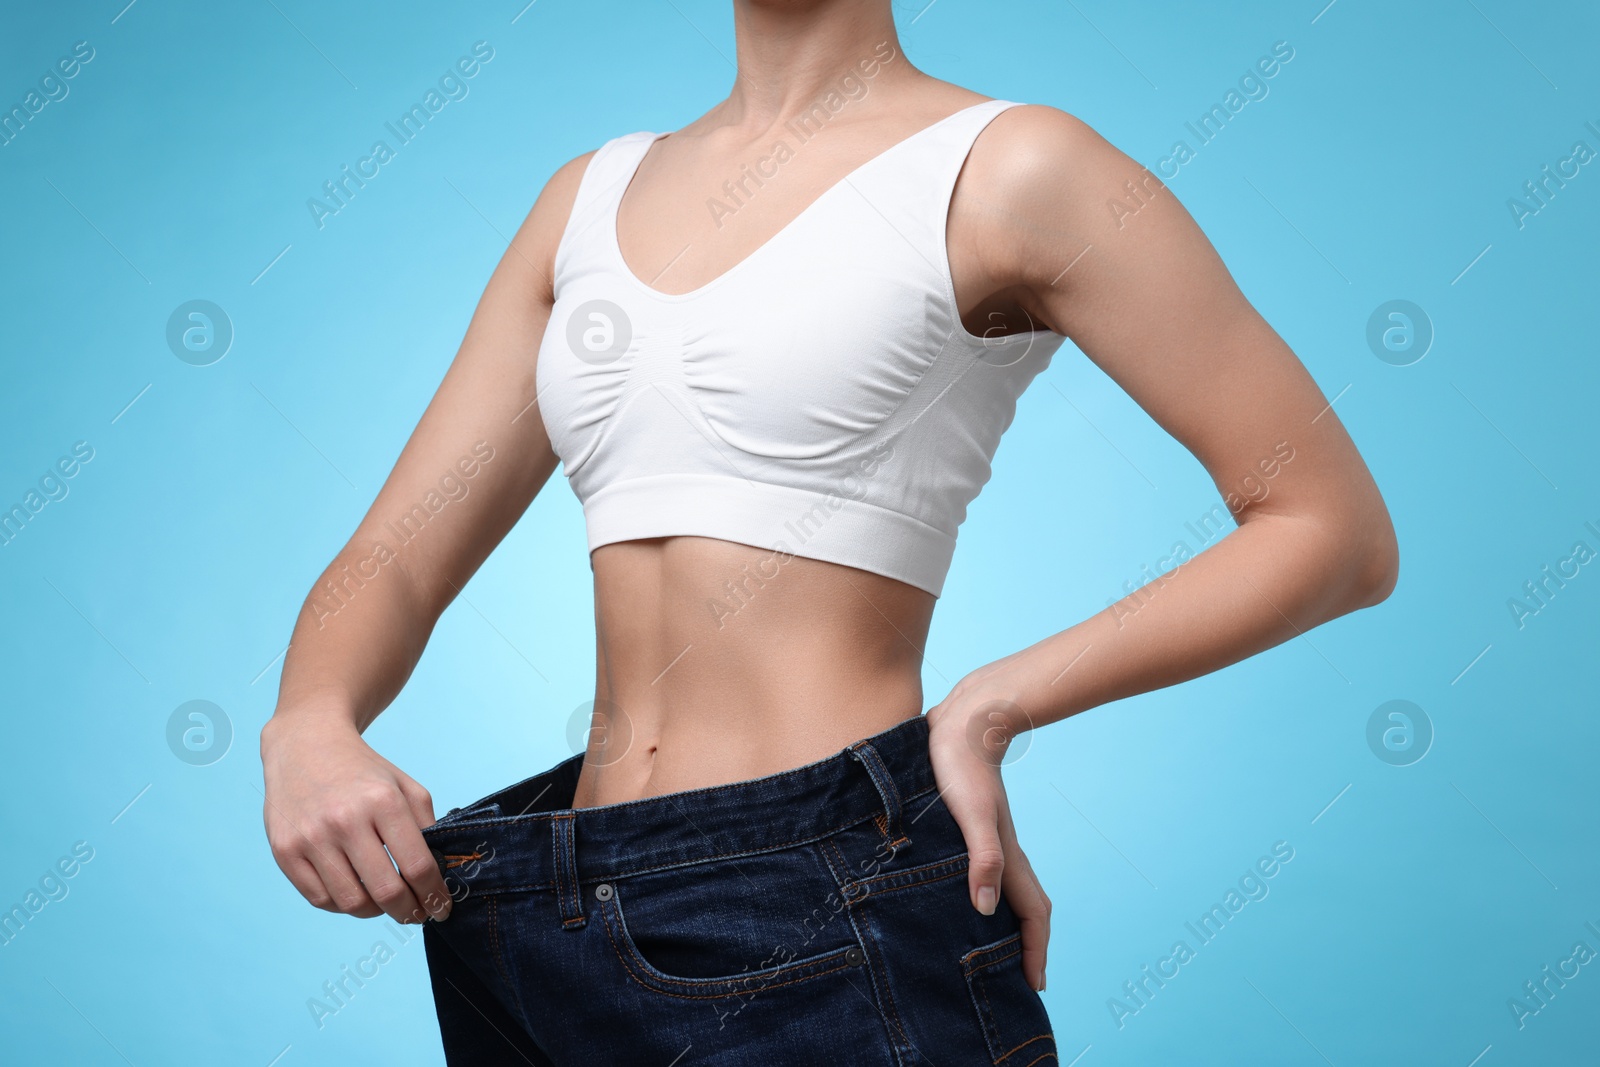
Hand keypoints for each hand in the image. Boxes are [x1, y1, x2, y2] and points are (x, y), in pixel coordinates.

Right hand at [260, 712, 452, 923]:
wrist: (306, 746)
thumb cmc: (362, 772)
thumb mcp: (405, 786)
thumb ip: (426, 827)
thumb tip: (439, 874)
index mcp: (383, 801)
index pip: (417, 866)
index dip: (434, 896)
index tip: (442, 909)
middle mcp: (345, 820)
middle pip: (386, 892)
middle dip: (409, 912)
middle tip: (417, 914)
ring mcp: (312, 838)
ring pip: (351, 903)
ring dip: (376, 912)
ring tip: (385, 904)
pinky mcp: (285, 851)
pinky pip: (320, 899)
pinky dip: (343, 905)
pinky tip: (355, 894)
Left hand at [926, 661, 1051, 991]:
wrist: (962, 718)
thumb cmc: (960, 764)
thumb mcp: (970, 812)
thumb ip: (982, 857)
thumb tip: (986, 910)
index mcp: (1008, 855)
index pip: (1033, 913)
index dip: (1035, 951)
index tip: (1034, 986)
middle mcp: (1003, 851)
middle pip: (1023, 908)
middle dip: (1025, 946)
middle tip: (1016, 981)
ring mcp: (988, 838)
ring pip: (1003, 890)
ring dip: (1004, 923)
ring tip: (988, 951)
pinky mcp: (969, 825)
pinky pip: (984, 870)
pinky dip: (982, 893)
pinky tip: (960, 897)